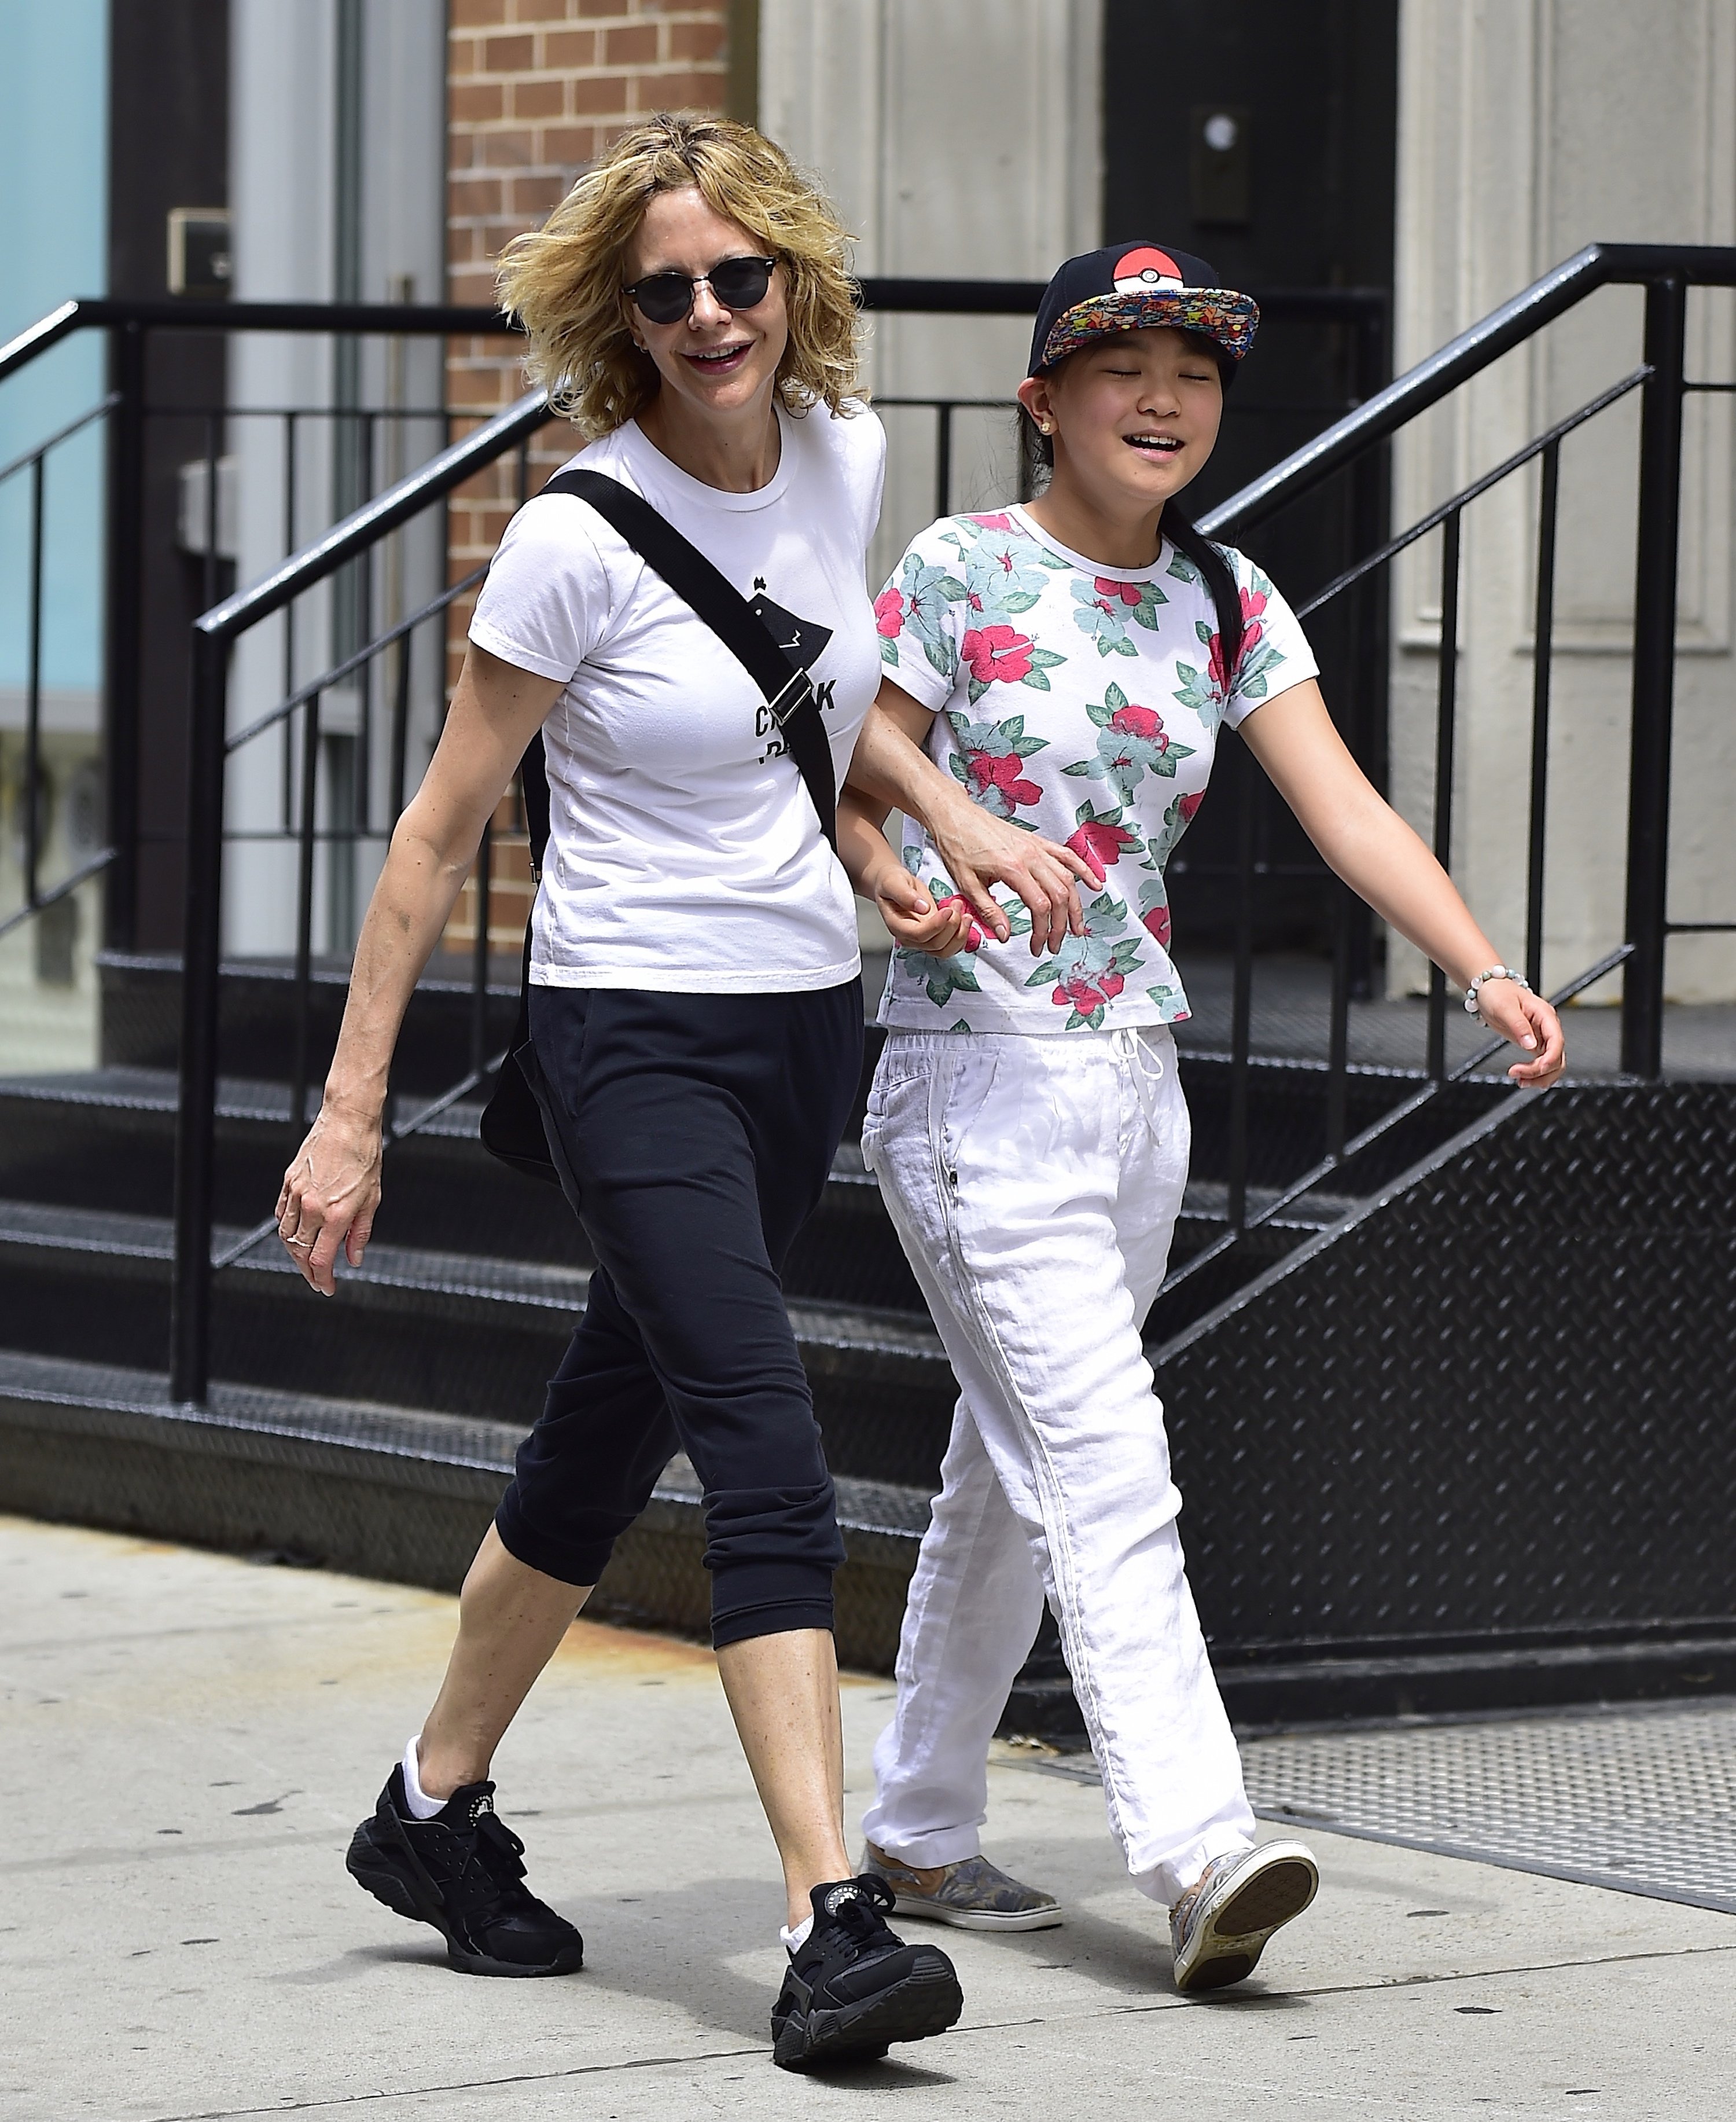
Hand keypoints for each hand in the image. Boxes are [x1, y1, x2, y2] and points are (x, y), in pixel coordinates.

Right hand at [274, 1099, 384, 1294]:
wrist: (348, 1122)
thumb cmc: (365, 1156)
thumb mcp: (372, 1198)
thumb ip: (360, 1233)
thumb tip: (353, 1258)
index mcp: (336, 1214)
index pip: (321, 1260)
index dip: (323, 1279)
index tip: (328, 1287)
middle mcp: (312, 1206)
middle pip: (300, 1253)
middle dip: (308, 1272)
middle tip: (318, 1280)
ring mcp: (296, 1193)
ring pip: (286, 1236)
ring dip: (295, 1254)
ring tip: (307, 1261)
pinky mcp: (288, 1182)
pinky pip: (281, 1215)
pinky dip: (286, 1230)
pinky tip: (296, 1235)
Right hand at [873, 863, 978, 956]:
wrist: (893, 884)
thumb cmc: (891, 882)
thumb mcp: (894, 881)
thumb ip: (904, 894)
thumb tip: (922, 907)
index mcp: (897, 926)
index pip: (919, 935)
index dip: (936, 925)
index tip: (948, 909)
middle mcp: (909, 938)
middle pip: (934, 944)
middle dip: (951, 926)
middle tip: (957, 904)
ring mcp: (922, 940)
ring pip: (944, 951)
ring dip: (959, 934)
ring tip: (966, 915)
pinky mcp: (933, 937)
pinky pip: (950, 946)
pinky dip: (961, 936)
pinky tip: (965, 921)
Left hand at [927, 791, 1101, 954]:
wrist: (956, 815)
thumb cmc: (958, 845)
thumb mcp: (966, 884)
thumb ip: (989, 911)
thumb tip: (1005, 936)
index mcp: (1012, 868)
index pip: (1040, 906)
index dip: (1043, 931)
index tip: (1038, 947)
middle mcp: (1030, 856)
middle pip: (1059, 895)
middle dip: (1061, 925)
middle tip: (1055, 945)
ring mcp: (1036, 847)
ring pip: (1068, 878)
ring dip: (1076, 905)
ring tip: (1077, 927)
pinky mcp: (1037, 841)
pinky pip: (1067, 855)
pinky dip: (1084, 870)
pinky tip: (1095, 884)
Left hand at [1474, 978, 1564, 1087]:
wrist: (1489, 990)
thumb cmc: (1497, 993)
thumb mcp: (1505, 1007)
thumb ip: (1519, 1026)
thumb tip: (1530, 1045)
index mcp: (1545, 1015)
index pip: (1557, 1041)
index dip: (1550, 1058)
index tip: (1538, 1069)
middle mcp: (1547, 1027)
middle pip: (1556, 1057)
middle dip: (1540, 1071)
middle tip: (1517, 1075)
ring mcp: (1542, 1036)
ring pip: (1552, 1064)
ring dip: (1539, 1076)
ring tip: (1520, 1081)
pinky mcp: (1533, 1043)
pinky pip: (1541, 1063)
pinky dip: (1535, 1073)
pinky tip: (1523, 1078)